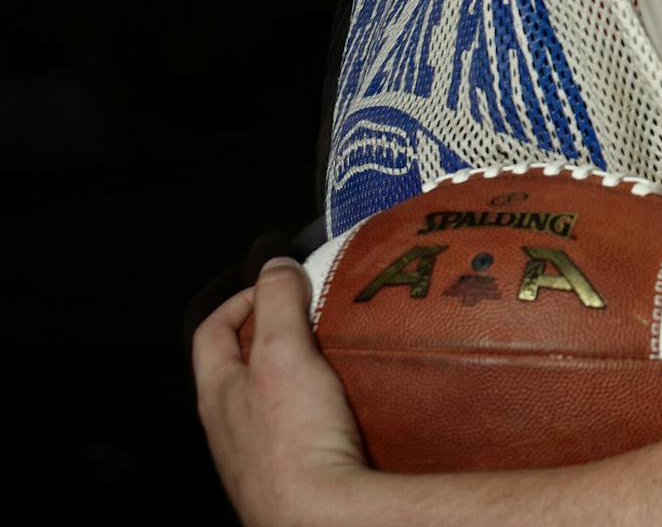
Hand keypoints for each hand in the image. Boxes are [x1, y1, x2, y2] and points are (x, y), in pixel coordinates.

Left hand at [193, 257, 374, 524]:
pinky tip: (348, 406)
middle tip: (314, 318)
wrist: (318, 515)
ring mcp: (256, 455)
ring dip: (298, 374)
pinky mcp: (289, 475)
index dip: (240, 300)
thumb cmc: (293, 435)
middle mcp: (227, 426)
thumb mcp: (283, 353)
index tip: (279, 285)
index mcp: (216, 394)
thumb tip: (274, 264)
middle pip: (241, 366)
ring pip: (270, 400)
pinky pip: (298, 431)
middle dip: (274, 335)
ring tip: (337, 358)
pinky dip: (318, 410)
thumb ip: (277, 303)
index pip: (211, 332)